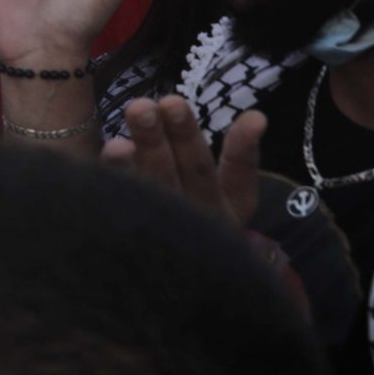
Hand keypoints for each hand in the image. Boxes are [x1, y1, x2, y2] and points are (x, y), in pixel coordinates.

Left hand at [105, 96, 263, 230]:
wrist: (153, 273)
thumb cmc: (186, 213)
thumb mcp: (218, 190)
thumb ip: (236, 155)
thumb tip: (257, 117)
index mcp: (228, 207)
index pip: (240, 175)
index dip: (245, 146)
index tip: (254, 117)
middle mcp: (200, 219)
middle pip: (194, 174)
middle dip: (183, 135)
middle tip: (171, 101)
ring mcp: (163, 228)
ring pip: (158, 182)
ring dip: (150, 145)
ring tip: (140, 108)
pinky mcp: (126, 229)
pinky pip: (120, 197)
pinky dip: (119, 171)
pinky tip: (116, 147)